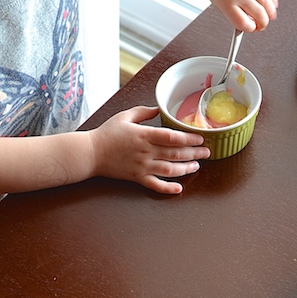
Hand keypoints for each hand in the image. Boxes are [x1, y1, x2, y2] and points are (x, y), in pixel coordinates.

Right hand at [89, 106, 209, 193]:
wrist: (90, 153)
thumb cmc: (106, 134)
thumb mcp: (125, 116)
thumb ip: (144, 112)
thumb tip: (159, 108)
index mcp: (144, 135)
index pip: (171, 137)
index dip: (188, 138)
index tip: (200, 138)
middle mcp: (146, 152)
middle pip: (175, 154)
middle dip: (194, 153)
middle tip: (207, 152)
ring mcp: (142, 166)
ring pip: (169, 169)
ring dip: (186, 168)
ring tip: (197, 166)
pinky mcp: (137, 178)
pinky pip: (155, 185)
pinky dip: (168, 188)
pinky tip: (179, 189)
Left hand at [200, 0, 277, 31]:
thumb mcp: (220, 3)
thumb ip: (235, 14)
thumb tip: (254, 23)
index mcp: (226, 3)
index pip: (244, 23)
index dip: (251, 28)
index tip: (253, 28)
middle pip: (259, 14)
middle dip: (263, 23)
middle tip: (262, 25)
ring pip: (267, 3)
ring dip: (271, 13)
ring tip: (269, 16)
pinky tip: (272, 4)